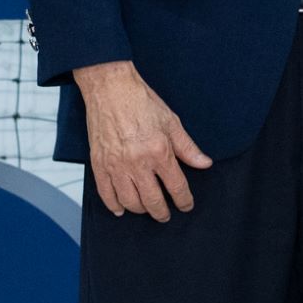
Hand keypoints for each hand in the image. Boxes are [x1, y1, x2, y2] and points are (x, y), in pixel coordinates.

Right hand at [74, 60, 212, 221]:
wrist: (110, 88)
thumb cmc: (140, 101)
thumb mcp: (171, 122)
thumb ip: (187, 148)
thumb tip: (204, 164)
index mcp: (159, 151)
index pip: (176, 187)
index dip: (184, 201)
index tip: (186, 205)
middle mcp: (137, 162)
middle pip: (152, 201)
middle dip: (162, 212)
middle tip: (166, 214)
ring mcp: (116, 165)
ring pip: (129, 201)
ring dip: (140, 209)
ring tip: (147, 208)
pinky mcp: (99, 164)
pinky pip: (106, 194)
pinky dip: (114, 206)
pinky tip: (121, 209)